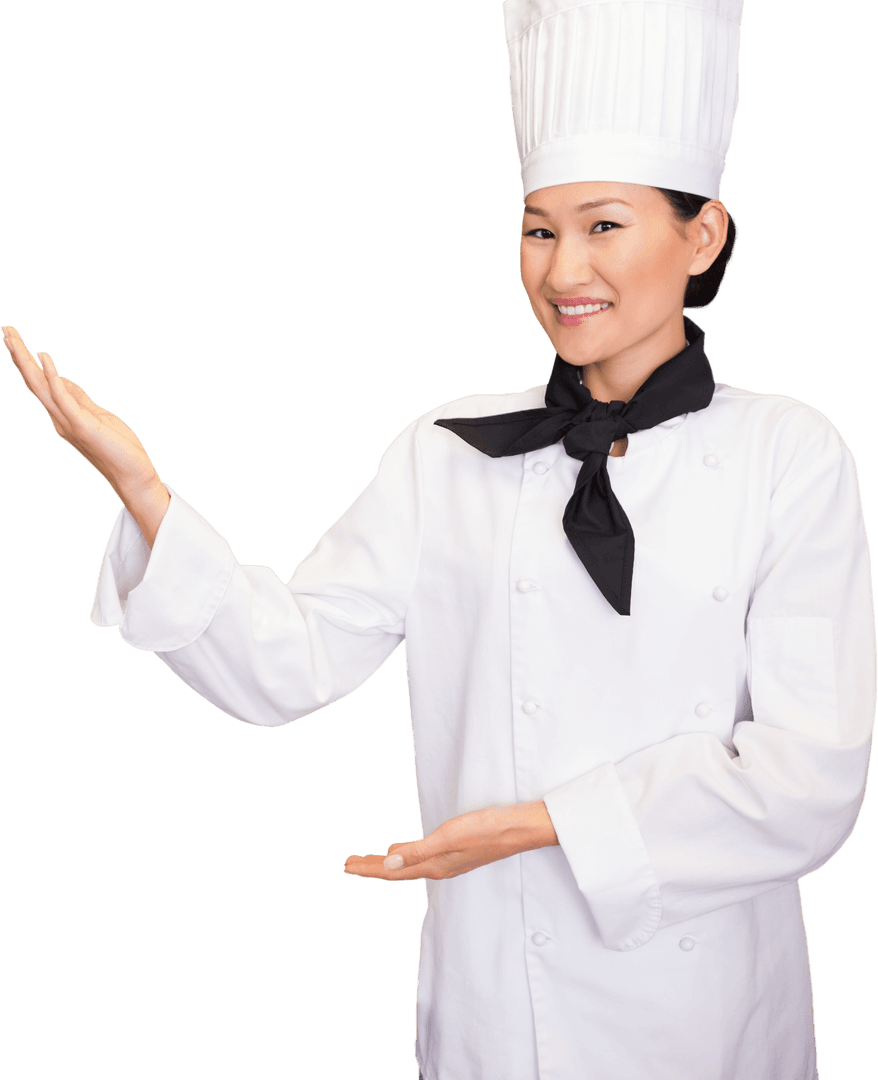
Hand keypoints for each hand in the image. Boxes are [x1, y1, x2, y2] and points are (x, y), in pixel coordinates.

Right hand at [4, 324, 160, 500]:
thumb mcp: (96, 415)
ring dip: (26, 360)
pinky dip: (53, 376)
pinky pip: (63, 397)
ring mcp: (68, 422)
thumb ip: (79, 398)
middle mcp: (59, 418)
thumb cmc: (117, 447)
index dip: (27, 361)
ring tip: (13, 338)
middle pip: (33, 382)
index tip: (14, 339)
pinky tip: (45, 357)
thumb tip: (63, 379)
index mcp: (62, 415)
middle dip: (19, 355)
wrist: (131, 474)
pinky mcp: (82, 424)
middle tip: (6, 330)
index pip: (40, 384)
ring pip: (40, 386)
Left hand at [343, 800, 557, 881]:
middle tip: (349, 864)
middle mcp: (439, 868)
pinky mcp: (457, 853)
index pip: (393, 871)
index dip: (369, 868)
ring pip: (409, 865)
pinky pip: (422, 859)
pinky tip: (403, 850)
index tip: (346, 867)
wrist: (520, 829)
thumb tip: (387, 862)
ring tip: (369, 859)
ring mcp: (449, 862)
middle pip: (398, 870)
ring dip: (387, 863)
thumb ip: (417, 851)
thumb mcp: (448, 837)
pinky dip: (406, 855)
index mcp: (434, 866)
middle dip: (373, 867)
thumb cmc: (487, 829)